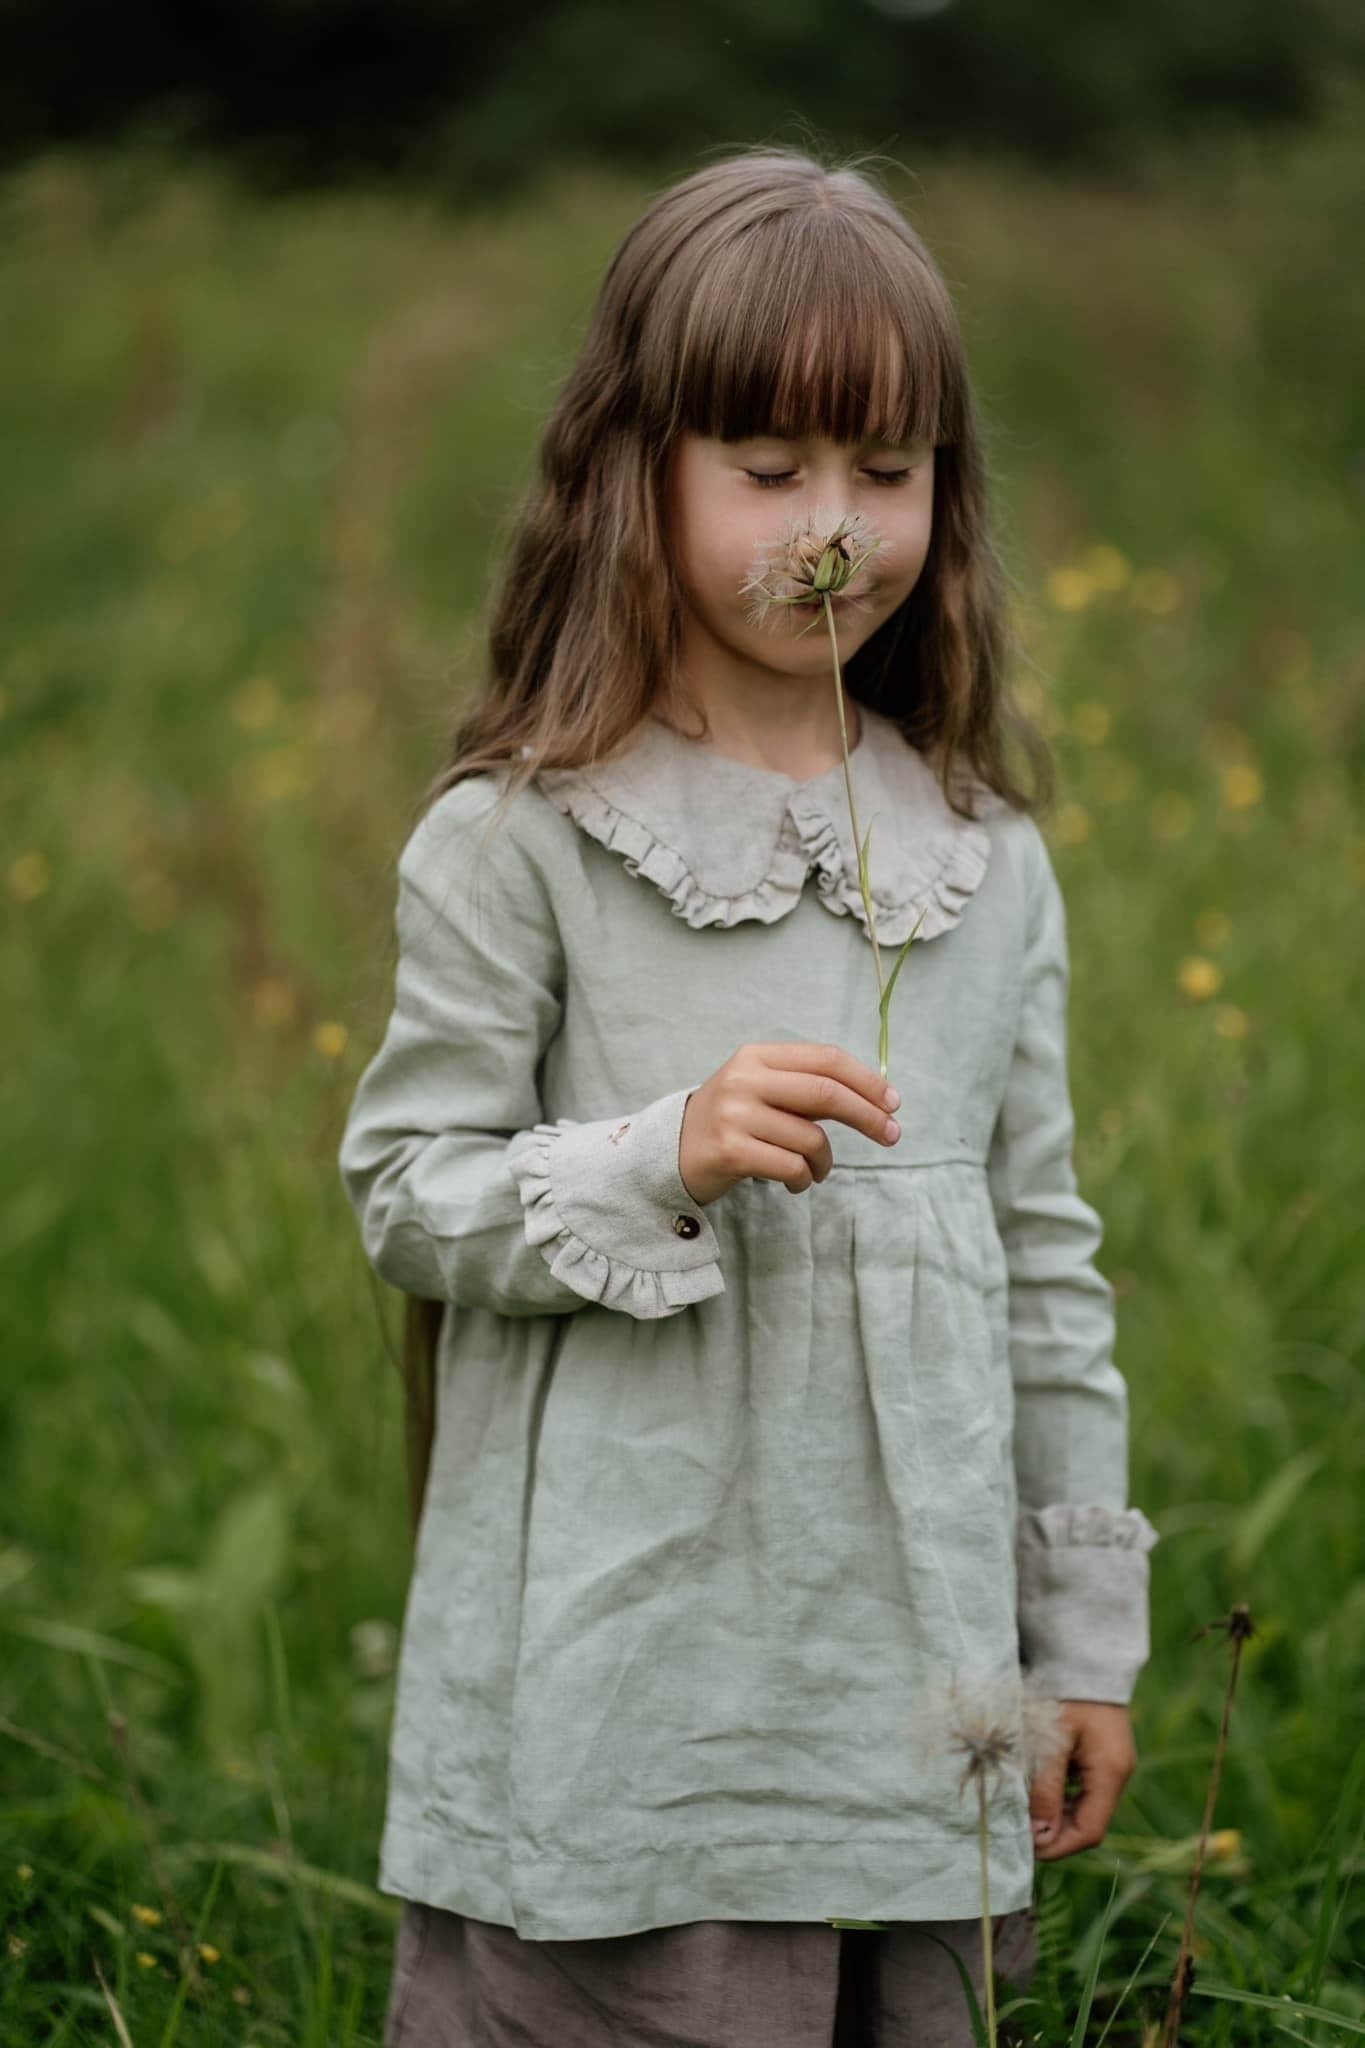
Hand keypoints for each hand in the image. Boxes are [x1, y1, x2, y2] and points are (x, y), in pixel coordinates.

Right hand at [678, 1041, 901, 1205]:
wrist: (670, 1153)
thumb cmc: (731, 1122)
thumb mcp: (761, 1090)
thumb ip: (806, 1087)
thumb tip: (874, 1097)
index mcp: (757, 1057)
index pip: (825, 1059)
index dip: (866, 1080)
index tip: (893, 1102)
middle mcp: (745, 1080)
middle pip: (825, 1093)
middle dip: (868, 1116)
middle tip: (892, 1136)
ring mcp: (735, 1115)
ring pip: (811, 1138)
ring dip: (825, 1162)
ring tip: (816, 1171)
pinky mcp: (730, 1151)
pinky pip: (791, 1167)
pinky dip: (803, 1180)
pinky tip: (796, 1183)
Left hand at [1029, 1701, 1136, 1859]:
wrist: (1084, 1655)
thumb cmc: (1066, 1692)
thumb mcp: (1052, 1741)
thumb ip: (1045, 1788)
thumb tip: (1038, 1836)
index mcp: (1111, 1772)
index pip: (1089, 1831)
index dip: (1057, 1845)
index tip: (1024, 1847)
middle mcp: (1117, 1774)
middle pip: (1087, 1823)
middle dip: (1053, 1833)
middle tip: (1017, 1831)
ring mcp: (1111, 1765)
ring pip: (1083, 1808)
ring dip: (1054, 1815)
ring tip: (1022, 1814)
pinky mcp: (1101, 1756)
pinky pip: (1081, 1789)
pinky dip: (1059, 1796)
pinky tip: (1035, 1791)